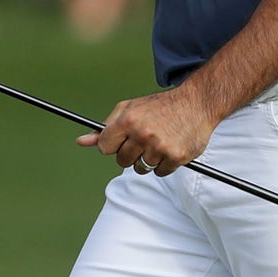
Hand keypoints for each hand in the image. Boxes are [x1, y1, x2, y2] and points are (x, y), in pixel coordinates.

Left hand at [76, 86, 218, 176]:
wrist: (196, 104)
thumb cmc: (158, 107)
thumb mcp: (129, 109)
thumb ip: (105, 127)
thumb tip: (81, 142)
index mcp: (128, 120)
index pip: (105, 147)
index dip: (111, 145)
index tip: (119, 141)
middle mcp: (142, 134)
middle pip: (122, 161)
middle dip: (129, 153)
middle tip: (142, 140)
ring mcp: (159, 147)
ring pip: (140, 168)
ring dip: (147, 160)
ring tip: (157, 142)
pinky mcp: (175, 157)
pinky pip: (159, 172)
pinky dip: (163, 164)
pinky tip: (169, 148)